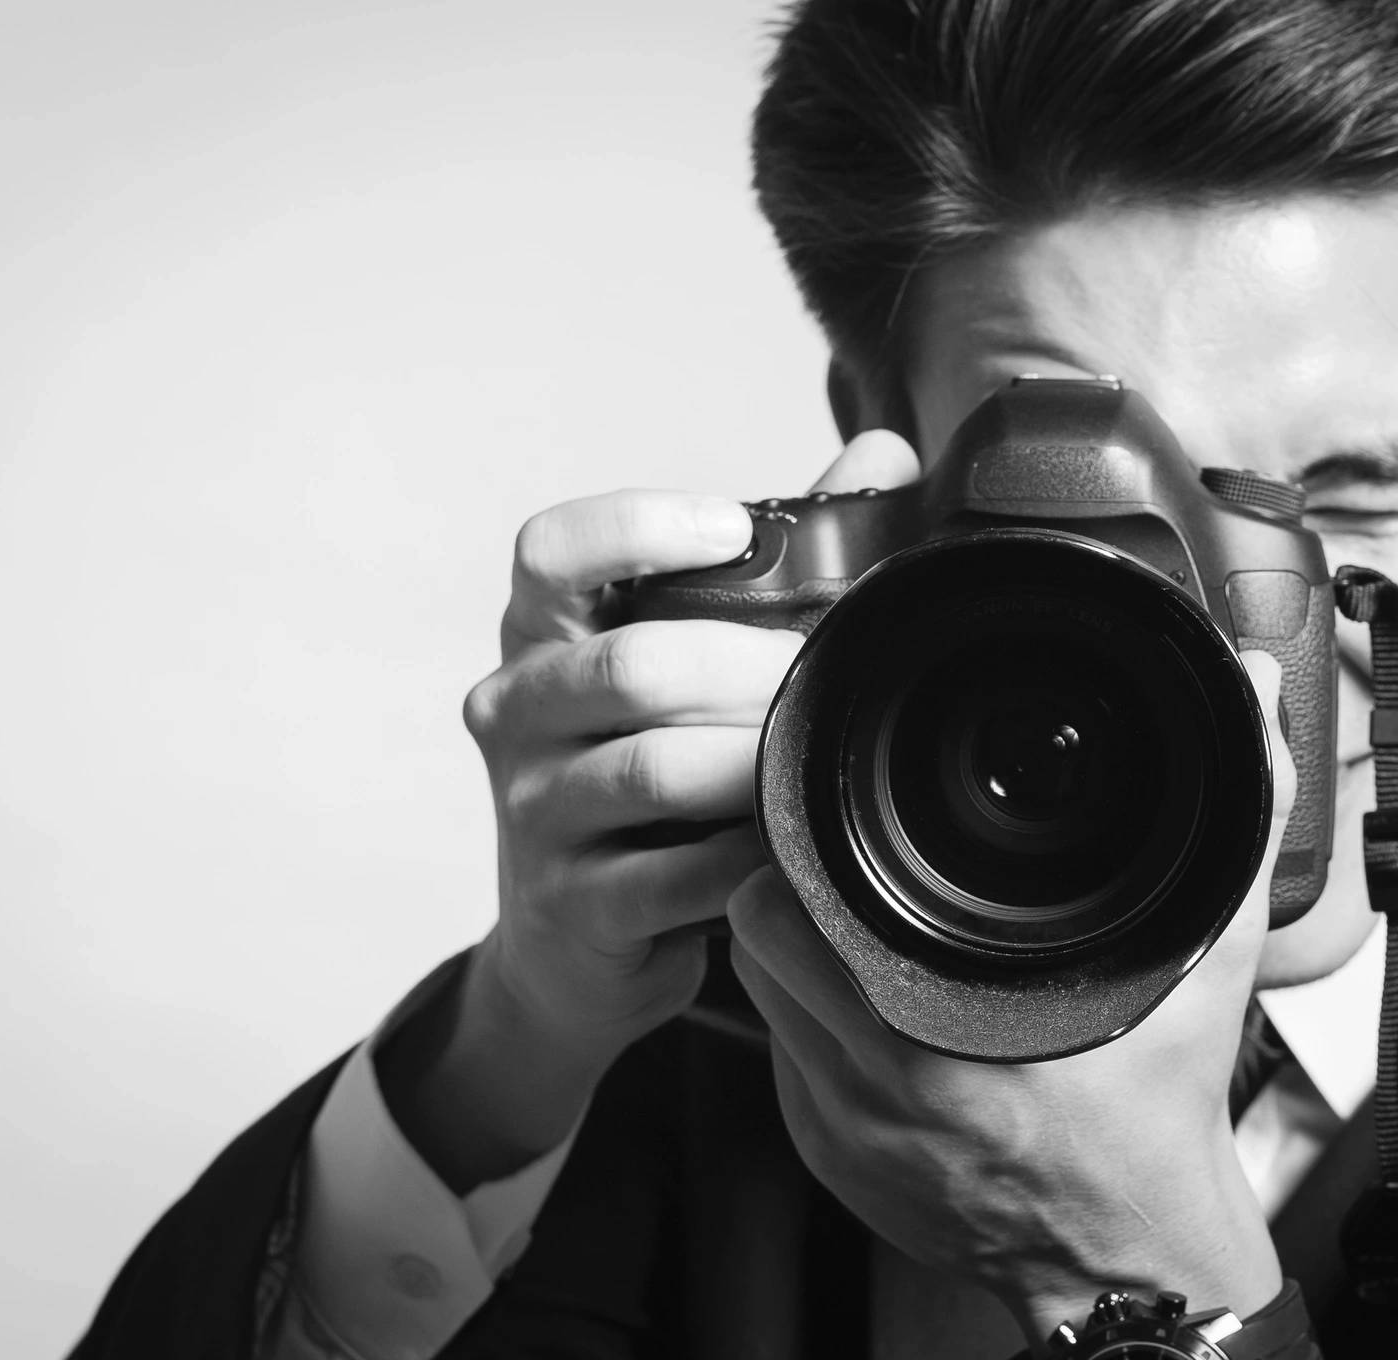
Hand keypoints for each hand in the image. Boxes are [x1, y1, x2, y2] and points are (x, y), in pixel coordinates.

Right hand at [379, 430, 921, 1190]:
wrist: (575, 941)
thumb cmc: (653, 766)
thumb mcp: (690, 662)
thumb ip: (779, 563)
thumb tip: (883, 456)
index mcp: (540, 632)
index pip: (550, 550)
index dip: (638, 528)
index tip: (735, 529)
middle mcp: (514, 710)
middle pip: (632, 666)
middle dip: (753, 667)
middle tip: (835, 672)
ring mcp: (530, 810)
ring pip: (650, 770)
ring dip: (755, 761)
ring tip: (820, 754)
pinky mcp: (566, 903)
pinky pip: (669, 876)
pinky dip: (744, 856)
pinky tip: (790, 844)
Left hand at [729, 651, 1294, 1347]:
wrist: (1133, 1262)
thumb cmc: (1161, 1117)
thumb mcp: (1207, 962)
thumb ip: (1238, 820)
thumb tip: (1253, 696)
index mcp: (942, 1036)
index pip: (793, 899)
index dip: (803, 841)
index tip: (837, 814)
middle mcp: (873, 1085)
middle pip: (758, 933)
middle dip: (789, 883)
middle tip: (840, 862)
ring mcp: (840, 1129)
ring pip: (757, 991)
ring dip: (790, 946)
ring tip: (851, 924)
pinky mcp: (826, 1159)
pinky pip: (776, 1055)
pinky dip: (803, 1016)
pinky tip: (863, 1002)